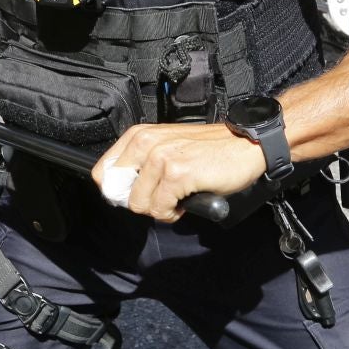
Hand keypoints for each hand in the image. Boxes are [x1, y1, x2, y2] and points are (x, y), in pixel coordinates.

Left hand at [92, 123, 266, 223]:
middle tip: (166, 195)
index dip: (119, 191)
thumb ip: (141, 164)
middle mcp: (145, 143)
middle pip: (119, 193)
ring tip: (180, 196)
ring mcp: (160, 158)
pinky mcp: (177, 174)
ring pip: (139, 204)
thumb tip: (119, 193)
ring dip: (161, 208)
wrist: (246, 147)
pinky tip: (188, 200)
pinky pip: (161, 209)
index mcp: (139, 135)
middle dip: (143, 201)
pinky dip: (174, 213)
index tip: (141, 193)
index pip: (103, 172)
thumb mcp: (166, 148)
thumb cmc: (208, 151)